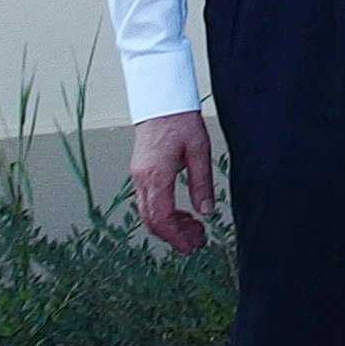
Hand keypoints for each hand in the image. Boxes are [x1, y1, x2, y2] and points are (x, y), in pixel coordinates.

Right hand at [130, 110, 216, 254]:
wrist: (160, 100)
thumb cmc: (180, 120)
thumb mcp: (199, 150)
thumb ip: (202, 183)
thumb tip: (206, 211)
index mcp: (156, 175)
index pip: (162, 217)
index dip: (177, 237)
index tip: (193, 245)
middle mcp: (142, 178)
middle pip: (152, 221)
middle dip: (173, 236)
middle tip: (197, 241)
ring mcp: (138, 176)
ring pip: (148, 213)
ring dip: (169, 226)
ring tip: (193, 227)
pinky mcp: (140, 172)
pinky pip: (147, 202)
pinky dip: (163, 213)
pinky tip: (181, 212)